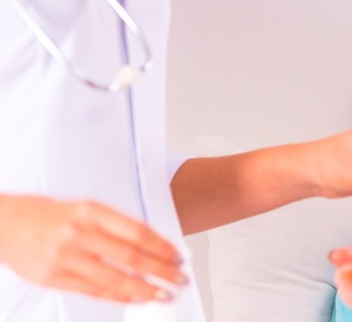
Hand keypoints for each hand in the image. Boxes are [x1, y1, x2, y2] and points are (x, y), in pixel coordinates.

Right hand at [0, 195, 187, 302]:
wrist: (3, 223)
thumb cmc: (47, 214)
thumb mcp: (84, 208)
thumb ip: (114, 225)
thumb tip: (150, 244)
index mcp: (90, 211)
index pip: (137, 232)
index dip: (161, 247)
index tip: (177, 256)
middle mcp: (79, 234)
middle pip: (131, 257)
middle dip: (160, 270)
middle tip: (179, 278)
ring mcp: (66, 258)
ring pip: (114, 279)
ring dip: (144, 289)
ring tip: (163, 294)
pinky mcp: (55, 278)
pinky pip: (94, 291)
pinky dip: (119, 296)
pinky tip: (135, 297)